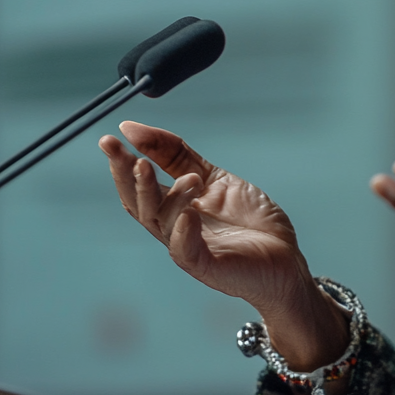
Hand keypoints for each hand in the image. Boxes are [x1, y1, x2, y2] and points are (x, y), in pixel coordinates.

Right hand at [100, 121, 346, 370]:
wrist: (286, 258)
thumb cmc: (249, 220)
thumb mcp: (212, 177)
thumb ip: (176, 154)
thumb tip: (132, 127)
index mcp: (173, 209)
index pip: (138, 186)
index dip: (122, 164)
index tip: (108, 138)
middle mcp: (174, 229)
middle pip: (139, 205)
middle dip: (127, 178)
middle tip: (121, 152)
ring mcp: (189, 249)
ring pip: (162, 223)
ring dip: (167, 197)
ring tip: (188, 178)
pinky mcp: (208, 267)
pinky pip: (186, 251)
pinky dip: (183, 232)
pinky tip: (188, 214)